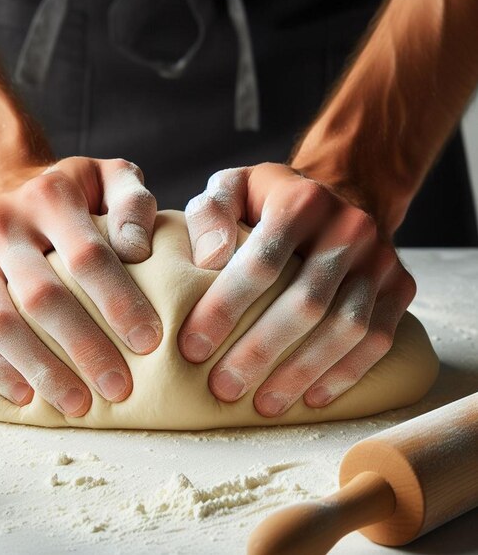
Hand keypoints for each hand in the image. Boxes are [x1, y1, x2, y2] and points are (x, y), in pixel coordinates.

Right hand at [0, 157, 161, 416]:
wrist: (6, 190)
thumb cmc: (75, 198)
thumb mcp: (111, 180)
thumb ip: (133, 203)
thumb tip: (137, 250)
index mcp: (50, 195)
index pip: (89, 256)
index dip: (120, 302)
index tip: (149, 341)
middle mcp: (3, 222)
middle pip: (43, 296)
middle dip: (85, 348)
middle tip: (119, 387)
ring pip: (0, 322)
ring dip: (42, 370)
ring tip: (79, 405)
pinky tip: (25, 397)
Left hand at [178, 163, 415, 415]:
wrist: (339, 195)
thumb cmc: (270, 202)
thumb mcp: (232, 189)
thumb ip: (210, 213)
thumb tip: (209, 259)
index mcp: (301, 201)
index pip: (261, 263)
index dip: (224, 309)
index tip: (192, 347)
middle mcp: (349, 227)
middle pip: (306, 302)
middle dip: (261, 352)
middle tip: (223, 387)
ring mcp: (380, 259)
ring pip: (346, 327)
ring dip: (302, 372)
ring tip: (263, 404)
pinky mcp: (400, 285)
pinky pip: (377, 339)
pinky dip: (344, 373)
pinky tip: (311, 397)